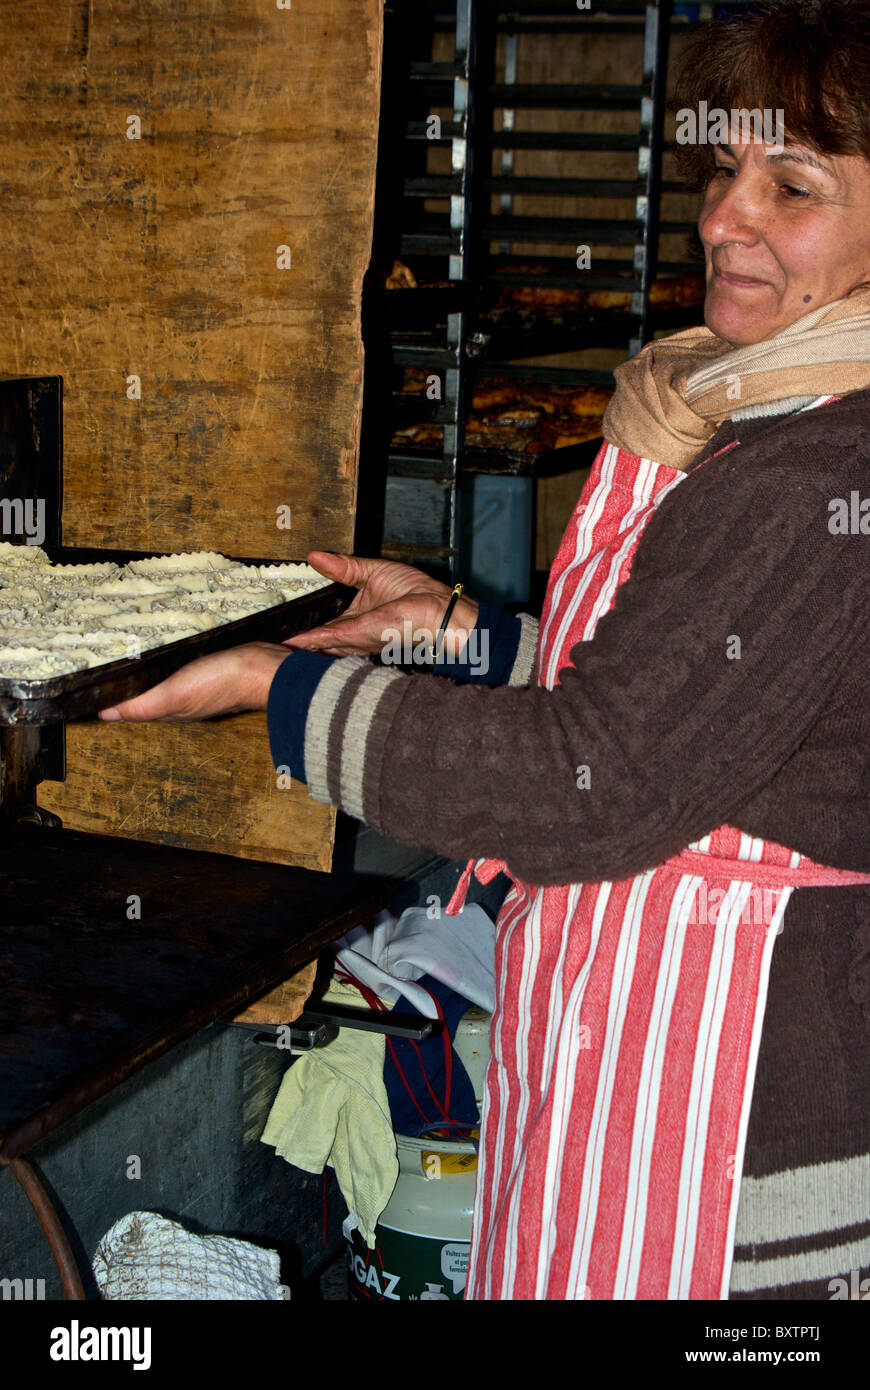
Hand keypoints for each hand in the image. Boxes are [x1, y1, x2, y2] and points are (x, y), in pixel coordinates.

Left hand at [98, 642, 290, 721]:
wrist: (267, 668)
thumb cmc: (222, 683)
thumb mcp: (175, 695)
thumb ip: (142, 705)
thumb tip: (106, 713)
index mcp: (171, 709)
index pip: (133, 704)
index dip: (114, 695)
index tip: (94, 681)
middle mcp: (184, 698)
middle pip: (148, 690)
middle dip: (129, 679)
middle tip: (108, 659)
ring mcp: (200, 682)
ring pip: (166, 675)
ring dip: (150, 665)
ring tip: (130, 649)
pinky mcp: (214, 664)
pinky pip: (186, 661)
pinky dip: (173, 654)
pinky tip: (170, 643)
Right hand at [284, 550, 478, 657]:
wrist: (437, 608)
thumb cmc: (416, 594)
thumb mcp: (371, 571)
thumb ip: (342, 566)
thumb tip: (315, 556)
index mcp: (355, 620)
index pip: (323, 627)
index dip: (304, 627)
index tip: (281, 628)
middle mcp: (353, 634)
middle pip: (317, 641)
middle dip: (294, 643)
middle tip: (269, 643)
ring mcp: (355, 637)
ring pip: (318, 644)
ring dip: (296, 645)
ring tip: (272, 645)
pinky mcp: (360, 634)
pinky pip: (328, 638)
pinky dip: (309, 640)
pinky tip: (290, 642)